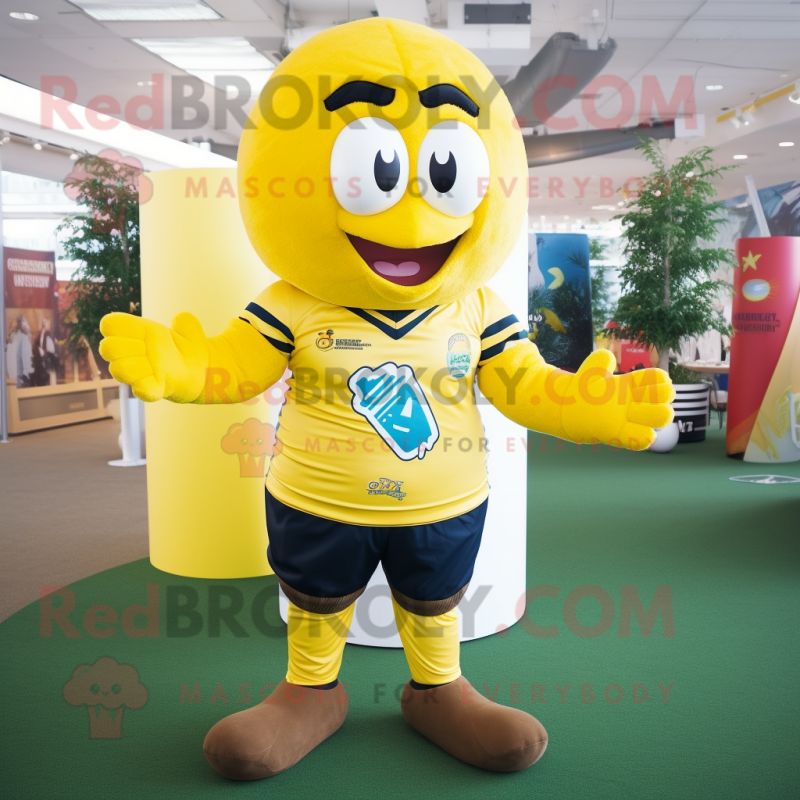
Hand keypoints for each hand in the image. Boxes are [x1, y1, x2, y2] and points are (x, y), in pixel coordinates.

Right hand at [98, 312, 208, 401]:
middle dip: (124, 347)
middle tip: (146, 348)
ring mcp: (140, 373)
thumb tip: (182, 318)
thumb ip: (186, 323)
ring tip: (154, 366)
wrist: (203, 372)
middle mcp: (134, 353)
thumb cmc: (190, 348)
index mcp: (139, 332)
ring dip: (134, 367)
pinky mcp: (151, 390)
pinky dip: (146, 387)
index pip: (110, 325)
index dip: (117, 326)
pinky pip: (141, 390)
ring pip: (118, 370)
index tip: (140, 330)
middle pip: (107, 348)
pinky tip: (159, 382)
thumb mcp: (191, 329)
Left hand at [560, 350, 674, 450]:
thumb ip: (600, 361)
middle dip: (659, 396)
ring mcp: (631, 419)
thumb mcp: (590, 371)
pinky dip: (643, 436)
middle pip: (668, 396)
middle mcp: (636, 401)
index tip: (636, 383)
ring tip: (631, 413)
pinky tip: (626, 429)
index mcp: (631, 384)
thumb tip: (608, 357)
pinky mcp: (622, 435)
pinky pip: (645, 439)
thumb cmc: (582, 389)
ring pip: (663, 417)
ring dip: (652, 415)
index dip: (657, 378)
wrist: (568, 410)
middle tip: (636, 399)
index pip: (659, 377)